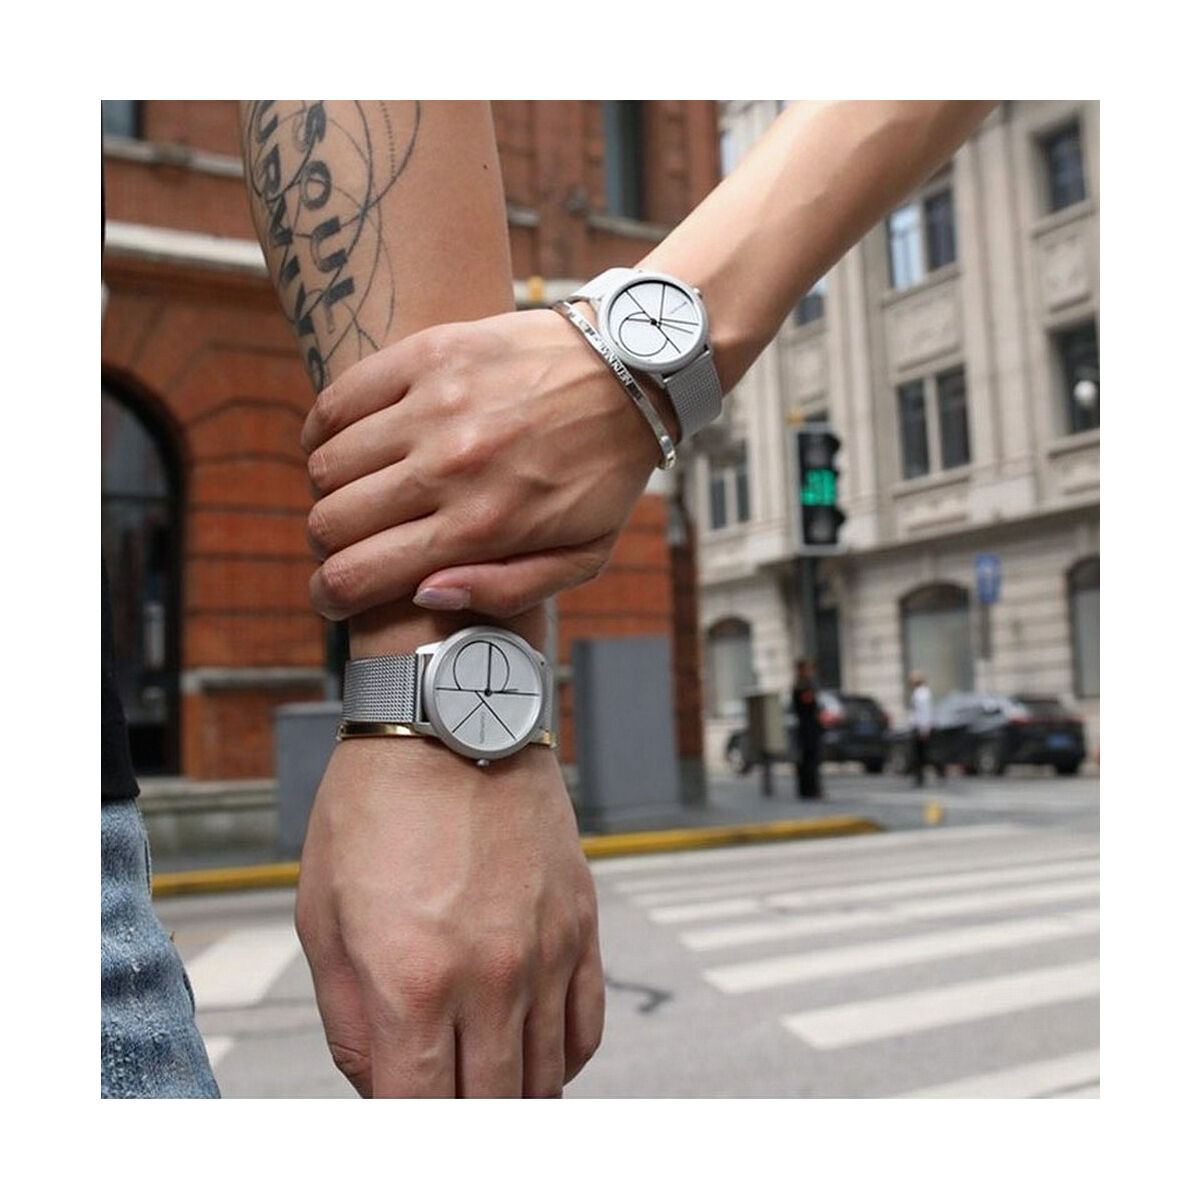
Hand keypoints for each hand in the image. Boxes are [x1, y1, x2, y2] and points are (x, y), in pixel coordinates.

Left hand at [295, 736, 604, 1097]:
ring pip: (545, 1081)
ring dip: (511, 1100)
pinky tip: (531, 1053)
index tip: (404, 1132)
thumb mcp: (321, 915)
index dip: (409, 1141)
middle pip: (491, 1109)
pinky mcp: (581, 924)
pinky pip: (587, 1028)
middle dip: (462, 1124)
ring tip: (482, 1089)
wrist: (450, 722)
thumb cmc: (372, 807)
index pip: (420, 1115)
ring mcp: (546, 952)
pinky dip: (562, 1060)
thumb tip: (380, 1086)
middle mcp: (491, 977)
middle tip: (442, 1106)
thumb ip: (348, 1020)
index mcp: (411, 980)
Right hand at [300, 307, 667, 620]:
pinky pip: (338, 400)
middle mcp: (449, 468)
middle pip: (330, 523)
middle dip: (327, 547)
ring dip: (328, 490)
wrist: (630, 372)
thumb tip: (424, 596)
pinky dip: (325, 430)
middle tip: (346, 544)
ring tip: (354, 492)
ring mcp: (433, 407)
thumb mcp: (582, 557)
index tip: (331, 598)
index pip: (361, 576)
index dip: (330, 597)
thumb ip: (505, 589)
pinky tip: (343, 444)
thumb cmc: (602, 473)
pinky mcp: (428, 355)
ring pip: (326, 464)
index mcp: (482, 527)